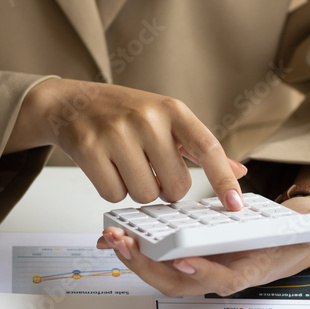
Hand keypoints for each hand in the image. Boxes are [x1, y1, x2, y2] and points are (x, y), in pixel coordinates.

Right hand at [9, 78, 247, 207]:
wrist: (70, 103)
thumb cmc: (123, 113)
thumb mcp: (166, 119)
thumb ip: (200, 148)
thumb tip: (238, 172)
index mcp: (172, 109)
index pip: (207, 149)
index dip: (224, 180)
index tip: (235, 205)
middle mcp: (147, 118)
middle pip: (175, 186)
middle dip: (165, 188)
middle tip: (150, 170)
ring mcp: (116, 133)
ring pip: (145, 195)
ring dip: (137, 190)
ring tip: (126, 165)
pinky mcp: (89, 149)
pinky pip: (114, 195)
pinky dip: (112, 189)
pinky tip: (106, 168)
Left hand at [96, 196, 309, 296]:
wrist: (279, 241)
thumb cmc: (286, 242)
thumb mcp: (308, 238)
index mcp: (240, 272)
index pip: (218, 279)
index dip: (200, 273)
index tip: (182, 262)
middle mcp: (213, 275)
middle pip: (175, 281)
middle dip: (148, 267)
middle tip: (127, 245)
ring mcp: (195, 268)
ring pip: (158, 272)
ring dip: (133, 257)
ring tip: (113, 236)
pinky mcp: (181, 256)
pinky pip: (153, 257)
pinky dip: (132, 248)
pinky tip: (113, 233)